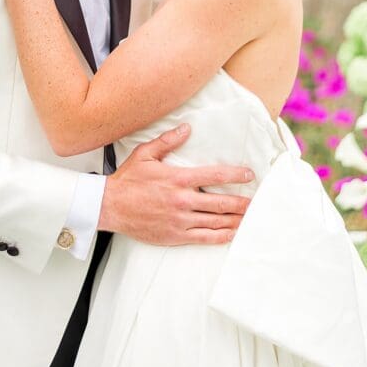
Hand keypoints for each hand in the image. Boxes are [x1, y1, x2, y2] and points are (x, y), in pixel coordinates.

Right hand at [99, 124, 252, 245]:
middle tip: (257, 201)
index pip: (214, 176)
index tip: (249, 174)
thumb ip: (167, 141)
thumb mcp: (145, 154)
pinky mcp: (175, 236)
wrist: (109, 207)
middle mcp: (182, 200)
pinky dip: (221, 236)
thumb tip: (186, 129)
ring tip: (250, 217)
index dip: (235, 175)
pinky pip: (204, 238)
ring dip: (235, 220)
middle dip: (242, 202)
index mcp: (178, 179)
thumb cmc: (128, 180)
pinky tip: (232, 233)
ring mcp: (180, 220)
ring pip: (216, 222)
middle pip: (220, 203)